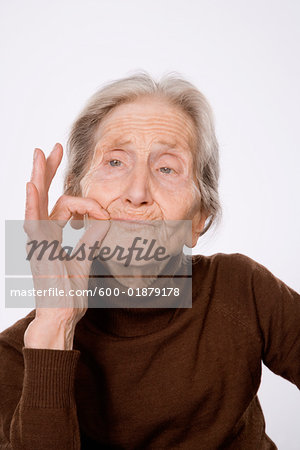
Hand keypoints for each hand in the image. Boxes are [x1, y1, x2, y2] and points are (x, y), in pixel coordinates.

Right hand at [23, 143, 110, 348]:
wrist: (60, 317)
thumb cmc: (69, 292)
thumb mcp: (85, 260)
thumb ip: (91, 240)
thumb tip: (103, 222)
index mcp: (52, 235)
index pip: (65, 206)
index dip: (87, 204)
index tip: (104, 211)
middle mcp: (42, 234)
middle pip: (44, 195)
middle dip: (48, 170)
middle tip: (52, 148)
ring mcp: (37, 241)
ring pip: (36, 202)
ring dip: (38, 177)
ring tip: (39, 153)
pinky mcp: (37, 250)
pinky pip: (33, 223)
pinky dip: (32, 204)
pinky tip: (31, 185)